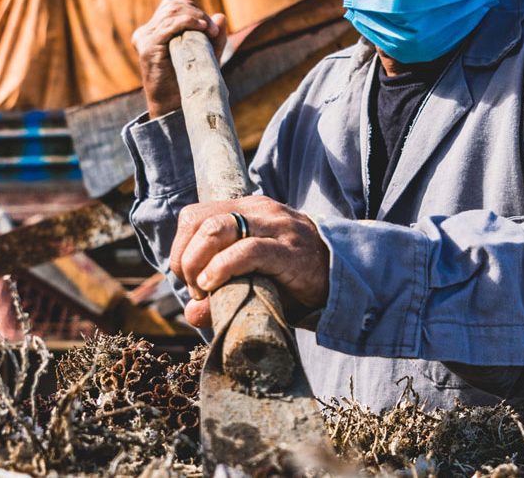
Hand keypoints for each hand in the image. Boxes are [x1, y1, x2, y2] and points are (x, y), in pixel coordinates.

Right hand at [131, 0, 227, 118]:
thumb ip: (215, 37)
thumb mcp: (206, 55)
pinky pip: (169, 26)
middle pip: (172, 6)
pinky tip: (202, 28)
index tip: (212, 27)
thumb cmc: (189, 81)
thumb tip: (221, 16)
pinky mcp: (148, 46)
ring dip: (196, 17)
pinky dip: (188, 22)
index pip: (173, 6)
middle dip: (197, 13)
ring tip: (211, 31)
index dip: (194, 11)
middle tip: (213, 30)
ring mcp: (144, 38)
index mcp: (155, 30)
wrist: (173, 105)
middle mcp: (146, 32)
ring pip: (172, 12)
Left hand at [170, 196, 329, 328]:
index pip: (194, 216)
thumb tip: (190, 313)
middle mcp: (260, 211)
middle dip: (185, 258)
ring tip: (205, 289)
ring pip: (217, 229)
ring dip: (198, 263)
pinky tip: (215, 284)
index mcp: (247, 210)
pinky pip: (248, 250)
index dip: (181, 249)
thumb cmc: (292, 277)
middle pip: (199, 221)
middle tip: (196, 288)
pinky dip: (222, 267)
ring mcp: (276, 227)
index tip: (190, 280)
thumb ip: (220, 290)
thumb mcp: (252, 275)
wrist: (342, 277)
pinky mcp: (290, 251)